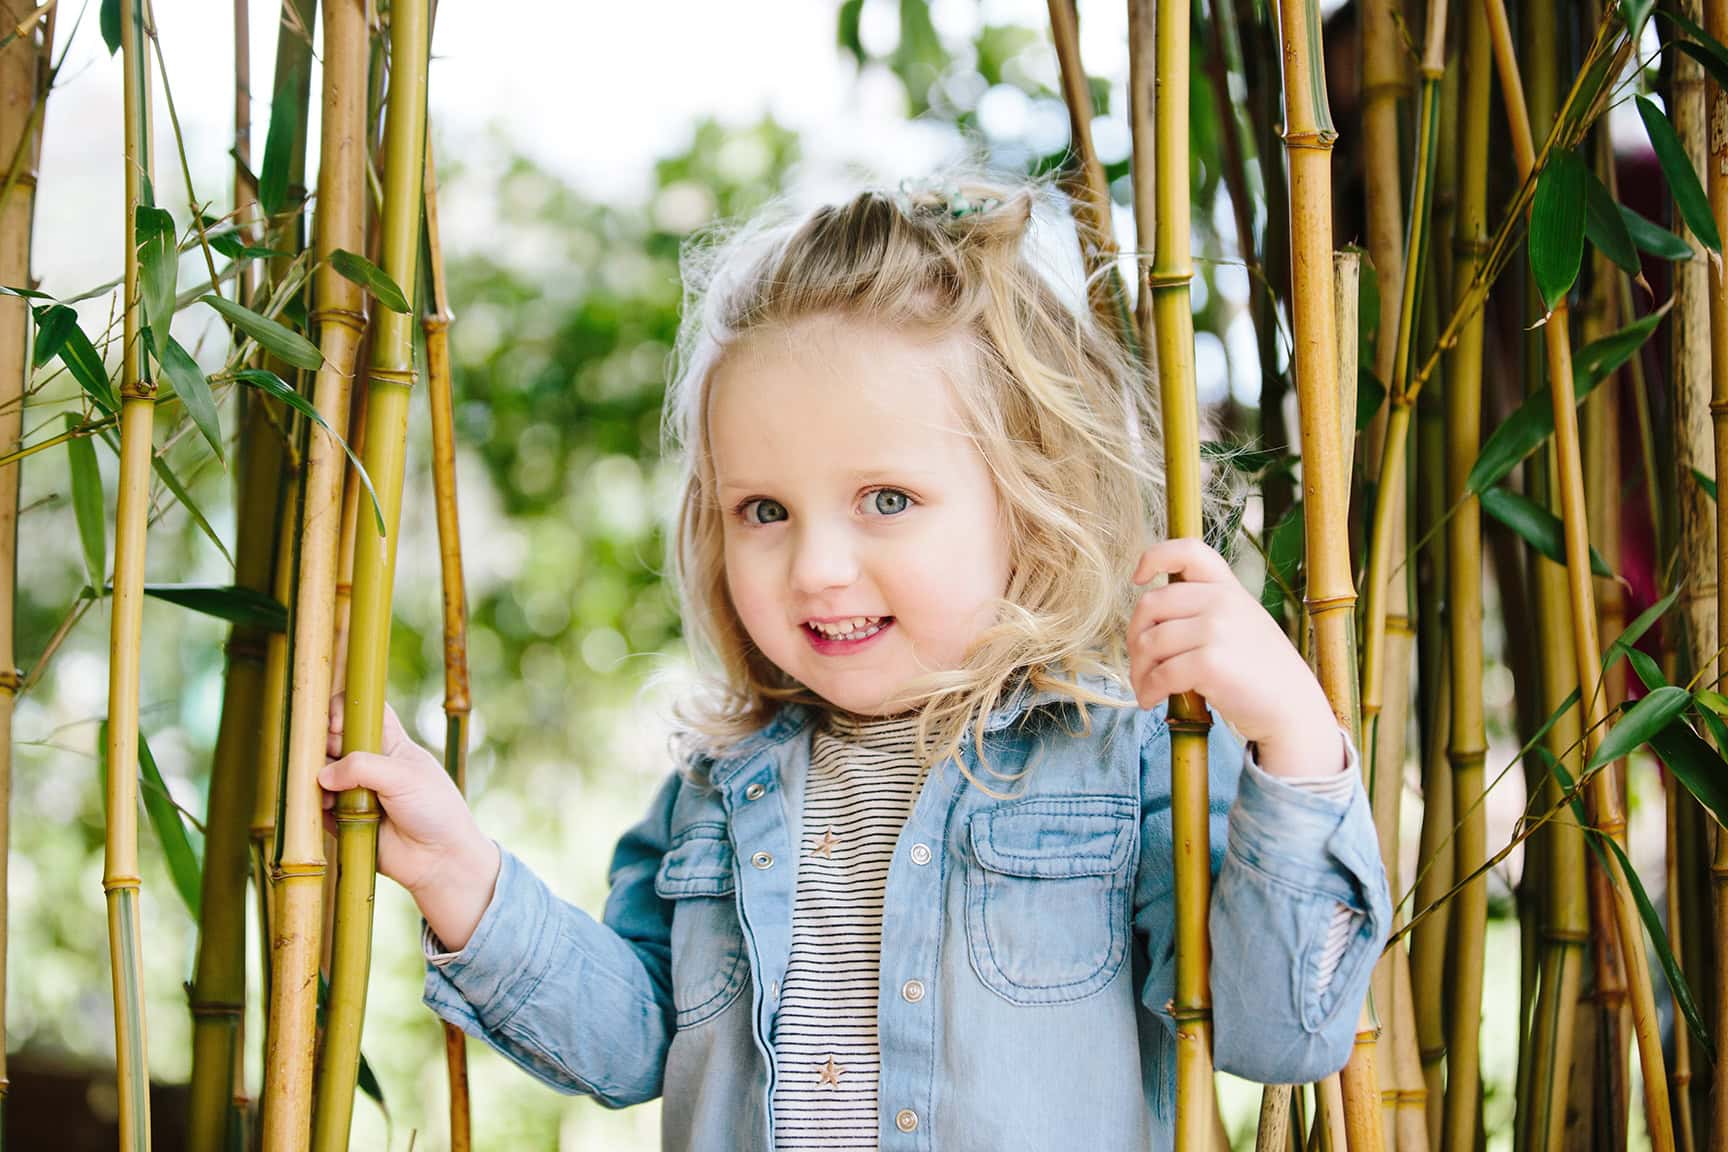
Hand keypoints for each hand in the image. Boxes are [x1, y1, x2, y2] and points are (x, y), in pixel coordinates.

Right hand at [322, 698, 499, 948]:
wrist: (440, 859)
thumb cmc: (434, 809)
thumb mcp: (404, 777)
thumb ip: (363, 767)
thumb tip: (322, 774)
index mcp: (390, 742)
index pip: (362, 710)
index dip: (344, 709)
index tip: (339, 726)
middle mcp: (369, 763)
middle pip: (331, 740)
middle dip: (322, 745)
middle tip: (329, 756)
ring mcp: (354, 791)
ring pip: (318, 773)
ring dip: (315, 777)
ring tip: (330, 790)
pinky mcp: (343, 819)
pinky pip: (317, 808)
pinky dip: (316, 806)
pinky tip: (329, 809)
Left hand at [1130, 538, 1343, 776]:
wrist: (1292, 708)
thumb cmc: (1258, 671)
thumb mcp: (1239, 623)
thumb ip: (1203, 609)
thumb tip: (1146, 620)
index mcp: (1227, 587)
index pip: (1188, 551)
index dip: (1154, 557)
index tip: (1139, 579)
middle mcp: (1222, 601)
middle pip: (1150, 605)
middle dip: (1134, 637)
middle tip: (1139, 664)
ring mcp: (1217, 628)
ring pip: (1150, 641)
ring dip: (1138, 671)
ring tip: (1145, 689)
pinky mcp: (1211, 661)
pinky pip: (1161, 673)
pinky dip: (1149, 690)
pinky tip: (1152, 701)